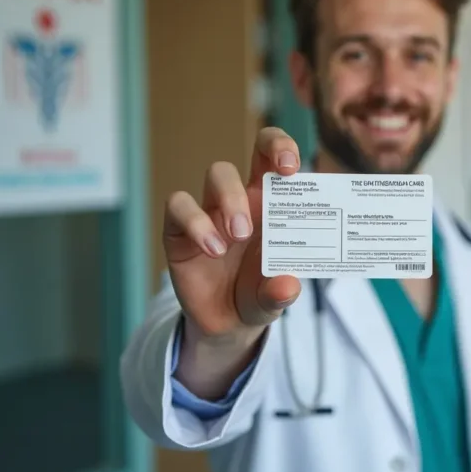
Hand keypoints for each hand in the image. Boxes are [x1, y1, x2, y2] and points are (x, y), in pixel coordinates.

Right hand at [163, 127, 302, 339]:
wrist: (225, 324)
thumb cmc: (257, 295)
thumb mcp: (273, 298)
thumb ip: (281, 291)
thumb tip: (288, 285)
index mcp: (271, 205)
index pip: (276, 159)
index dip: (282, 147)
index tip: (292, 166)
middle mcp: (241, 200)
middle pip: (251, 152)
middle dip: (267, 152)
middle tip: (282, 178)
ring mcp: (209, 211)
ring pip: (217, 173)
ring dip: (232, 198)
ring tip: (240, 234)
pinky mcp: (179, 230)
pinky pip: (180, 207)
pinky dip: (196, 224)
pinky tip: (213, 249)